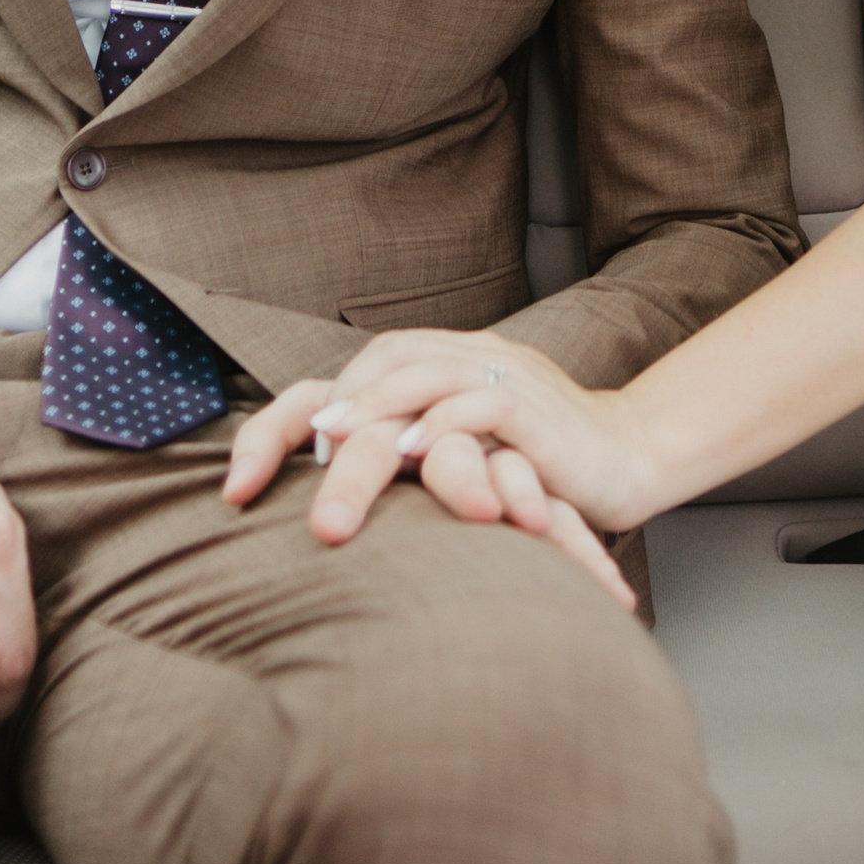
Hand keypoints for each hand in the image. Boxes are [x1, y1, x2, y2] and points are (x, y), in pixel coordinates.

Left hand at [223, 332, 645, 610]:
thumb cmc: (534, 466)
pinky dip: (442, 425)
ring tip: (326, 458)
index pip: (348, 373)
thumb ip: (399, 461)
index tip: (235, 488)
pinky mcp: (536, 408)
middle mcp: (464, 358)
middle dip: (316, 424)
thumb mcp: (457, 460)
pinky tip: (413, 455)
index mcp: (438, 365)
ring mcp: (500, 376)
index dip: (283, 422)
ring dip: (368, 419)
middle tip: (260, 483)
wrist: (629, 458)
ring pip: (419, 381)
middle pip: (377, 369)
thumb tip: (310, 505)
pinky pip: (481, 403)